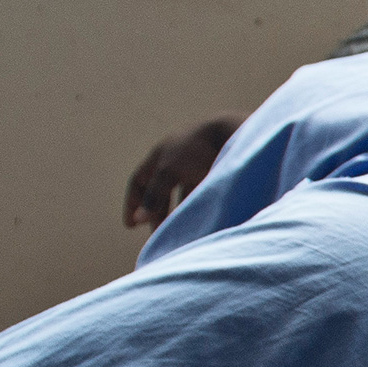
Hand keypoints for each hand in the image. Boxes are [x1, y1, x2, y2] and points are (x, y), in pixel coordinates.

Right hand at [124, 117, 238, 229]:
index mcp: (160, 154)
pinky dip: (196, 205)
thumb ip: (155, 194)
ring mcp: (197, 163)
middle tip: (157, 233)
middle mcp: (177, 158)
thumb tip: (139, 218)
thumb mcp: (170, 171)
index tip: (131, 225)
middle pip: (160, 188)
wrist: (235, 133)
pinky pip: (201, 192)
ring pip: (182, 192)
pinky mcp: (216, 170)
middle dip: (157, 211)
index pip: (139, 180)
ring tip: (177, 230)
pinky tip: (198, 219)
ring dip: (177, 210)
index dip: (133, 202)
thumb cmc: (198, 150)